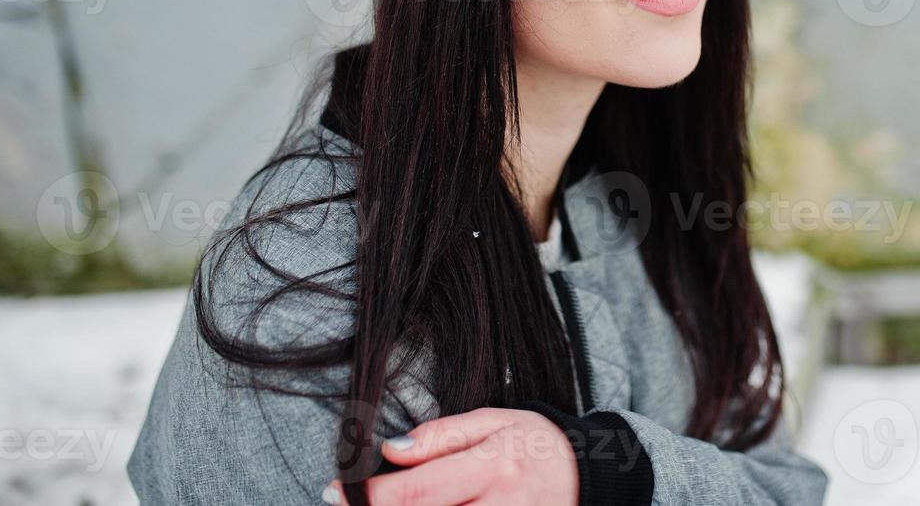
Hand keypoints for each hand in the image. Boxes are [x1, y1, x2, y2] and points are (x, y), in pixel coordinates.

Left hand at [322, 407, 578, 505]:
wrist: (589, 476)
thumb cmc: (533, 444)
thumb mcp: (493, 422)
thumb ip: (441, 436)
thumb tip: (390, 449)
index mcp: (493, 465)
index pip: (418, 490)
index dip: (369, 497)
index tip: (331, 491)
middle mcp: (501, 505)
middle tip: (348, 503)